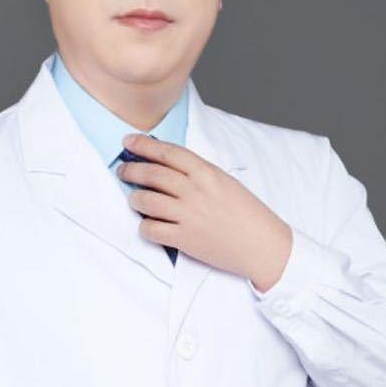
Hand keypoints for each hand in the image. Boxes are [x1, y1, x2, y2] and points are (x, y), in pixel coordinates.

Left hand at [116, 133, 291, 291]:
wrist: (262, 245)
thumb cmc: (247, 214)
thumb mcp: (225, 182)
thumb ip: (199, 174)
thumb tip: (168, 167)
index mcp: (207, 173)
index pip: (168, 152)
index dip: (144, 145)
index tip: (129, 141)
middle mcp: (195, 191)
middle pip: (152, 174)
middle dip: (131, 170)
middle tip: (123, 170)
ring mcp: (188, 215)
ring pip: (146, 201)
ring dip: (134, 198)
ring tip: (133, 199)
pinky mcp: (184, 239)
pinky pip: (151, 230)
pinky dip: (144, 226)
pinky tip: (147, 225)